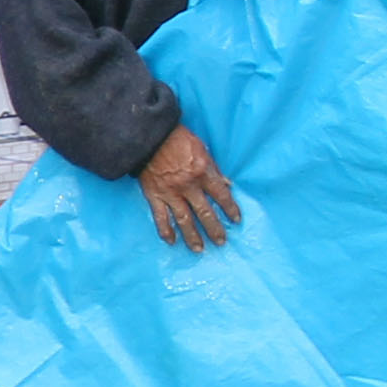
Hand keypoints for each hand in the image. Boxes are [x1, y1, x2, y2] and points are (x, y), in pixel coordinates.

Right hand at [137, 126, 238, 250]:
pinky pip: (160, 217)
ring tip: (199, 249)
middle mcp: (188, 186)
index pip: (221, 195)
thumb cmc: (178, 139)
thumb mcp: (202, 148)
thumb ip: (214, 169)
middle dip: (214, 229)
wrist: (149, 137)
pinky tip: (171, 241)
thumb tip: (227, 185)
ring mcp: (170, 193)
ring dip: (192, 236)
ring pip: (184, 220)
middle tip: (221, 241)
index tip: (236, 220)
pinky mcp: (154, 195)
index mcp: (203, 172)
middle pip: (205, 213)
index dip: (230, 209)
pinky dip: (165, 231)